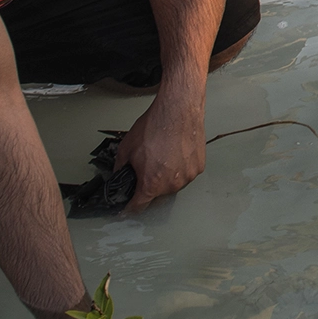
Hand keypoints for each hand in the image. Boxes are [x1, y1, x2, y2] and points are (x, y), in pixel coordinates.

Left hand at [113, 96, 205, 211]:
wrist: (178, 110)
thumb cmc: (155, 126)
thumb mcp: (126, 148)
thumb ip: (120, 168)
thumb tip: (119, 175)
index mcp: (151, 184)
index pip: (139, 207)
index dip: (130, 208)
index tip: (128, 208)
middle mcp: (171, 184)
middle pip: (156, 195)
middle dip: (149, 185)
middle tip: (147, 167)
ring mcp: (187, 176)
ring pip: (172, 184)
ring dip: (166, 177)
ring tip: (163, 156)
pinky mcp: (198, 167)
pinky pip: (185, 174)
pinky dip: (180, 168)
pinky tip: (175, 152)